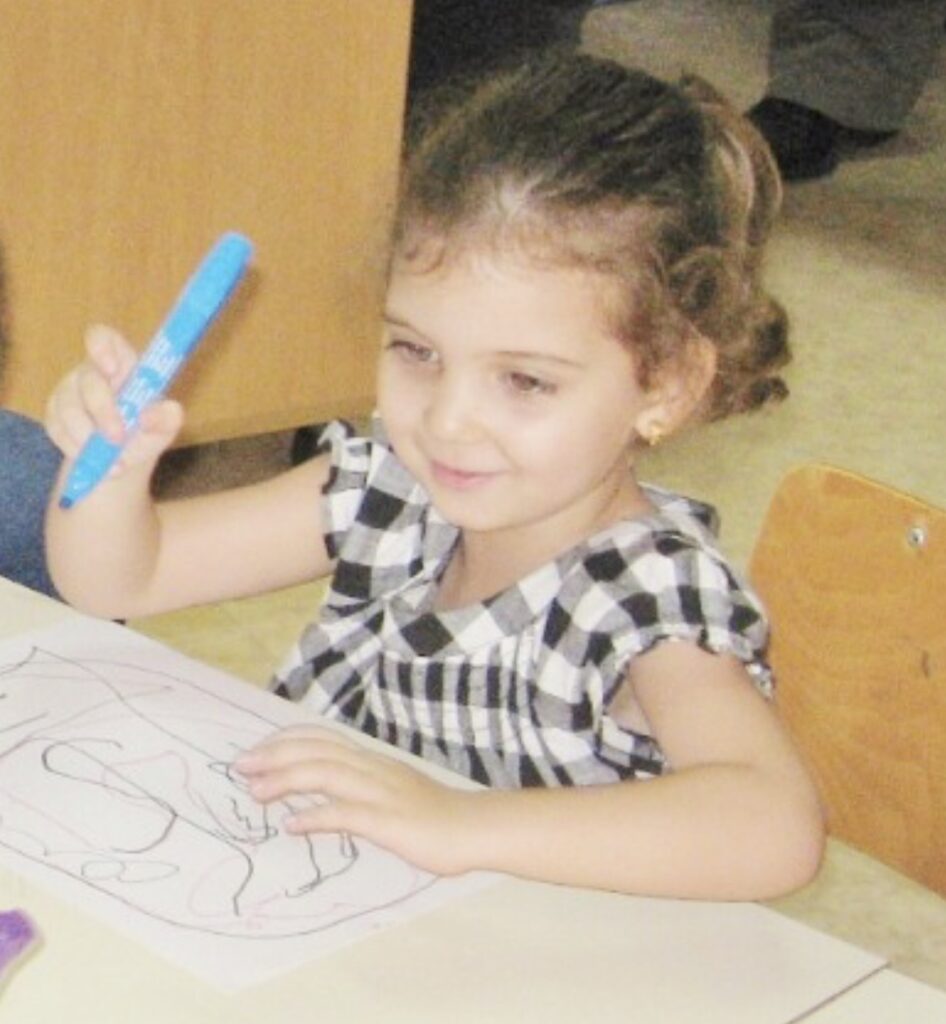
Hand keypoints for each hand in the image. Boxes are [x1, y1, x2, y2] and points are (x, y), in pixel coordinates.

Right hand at [45, 324, 182, 472]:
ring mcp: (69, 392)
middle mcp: (93, 373)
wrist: (120, 465)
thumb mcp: (164, 429)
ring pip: (69, 407)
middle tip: (119, 439)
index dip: (102, 346)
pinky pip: (57, 428)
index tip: (111, 370)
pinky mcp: (54, 415)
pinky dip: (76, 447)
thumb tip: (149, 415)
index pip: (104, 338)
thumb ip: (168, 418)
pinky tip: (92, 459)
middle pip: (89, 379)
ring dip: (89, 436)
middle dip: (103, 411)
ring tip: (112, 462)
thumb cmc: (146, 435)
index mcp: (123, 365)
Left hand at [236, 726, 479, 875]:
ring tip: (256, 792)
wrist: (474, 828)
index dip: (286, 741)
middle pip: (317, 751)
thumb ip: (358, 789)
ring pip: (327, 774)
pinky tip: (292, 826)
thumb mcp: (390, 791)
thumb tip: (319, 799)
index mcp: (372, 761)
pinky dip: (316, 817)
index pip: (322, 739)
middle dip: (275, 755)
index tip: (255, 752)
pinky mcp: (389, 820)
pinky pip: (347, 814)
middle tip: (241, 766)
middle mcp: (373, 769)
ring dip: (287, 780)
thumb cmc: (432, 815)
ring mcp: (381, 792)